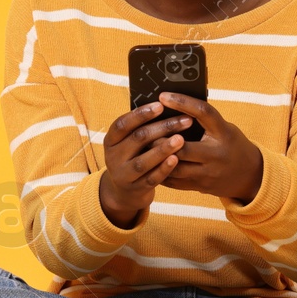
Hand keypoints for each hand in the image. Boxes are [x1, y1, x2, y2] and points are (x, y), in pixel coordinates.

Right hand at [98, 101, 194, 227]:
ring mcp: (123, 175)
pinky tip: (176, 159)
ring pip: (143, 161)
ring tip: (181, 139)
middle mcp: (113, 157)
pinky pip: (151, 179)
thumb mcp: (128, 143)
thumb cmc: (133, 157)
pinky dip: (163, 169)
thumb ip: (140, 128)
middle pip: (138, 139)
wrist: (124, 192)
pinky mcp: (136, 189)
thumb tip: (166, 106)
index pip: (122, 124)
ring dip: (163, 149)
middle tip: (185, 120)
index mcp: (111, 140)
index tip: (161, 105)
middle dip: (163, 127)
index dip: (140, 114)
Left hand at [155, 92, 263, 204]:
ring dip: (157, 158)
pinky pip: (174, 181)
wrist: (250, 175)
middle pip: (183, 147)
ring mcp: (208, 174)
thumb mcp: (224, 128)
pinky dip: (160, 172)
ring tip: (143, 148)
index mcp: (224, 133)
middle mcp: (216, 154)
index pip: (203, 113)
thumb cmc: (232, 144)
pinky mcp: (200, 187)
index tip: (164, 96)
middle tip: (145, 130)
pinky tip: (150, 163)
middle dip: (161, 139)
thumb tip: (174, 104)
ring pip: (175, 168)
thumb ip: (204, 120)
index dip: (183, 102)